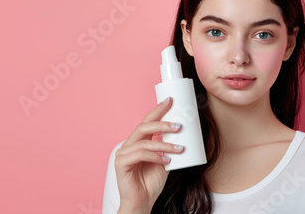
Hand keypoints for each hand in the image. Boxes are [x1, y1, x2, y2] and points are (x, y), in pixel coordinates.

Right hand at [114, 97, 183, 212]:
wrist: (143, 202)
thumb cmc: (151, 182)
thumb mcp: (165, 161)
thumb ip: (169, 147)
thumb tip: (184, 134)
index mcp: (139, 142)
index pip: (147, 122)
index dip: (158, 110)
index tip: (170, 101)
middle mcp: (129, 145)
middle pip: (144, 126)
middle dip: (162, 123)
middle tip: (178, 126)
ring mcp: (123, 153)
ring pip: (145, 142)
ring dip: (164, 144)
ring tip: (179, 149)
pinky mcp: (120, 163)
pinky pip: (140, 154)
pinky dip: (155, 156)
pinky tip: (166, 161)